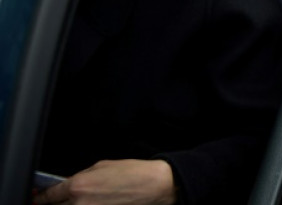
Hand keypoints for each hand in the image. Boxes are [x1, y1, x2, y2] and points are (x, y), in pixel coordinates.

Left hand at [34, 159, 176, 204]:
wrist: (155, 186)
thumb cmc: (133, 173)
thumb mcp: (101, 166)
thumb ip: (80, 177)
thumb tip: (68, 186)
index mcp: (77, 186)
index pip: (48, 196)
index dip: (42, 197)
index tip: (40, 198)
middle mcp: (80, 204)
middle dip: (57, 204)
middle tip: (62, 200)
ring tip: (83, 201)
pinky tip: (95, 203)